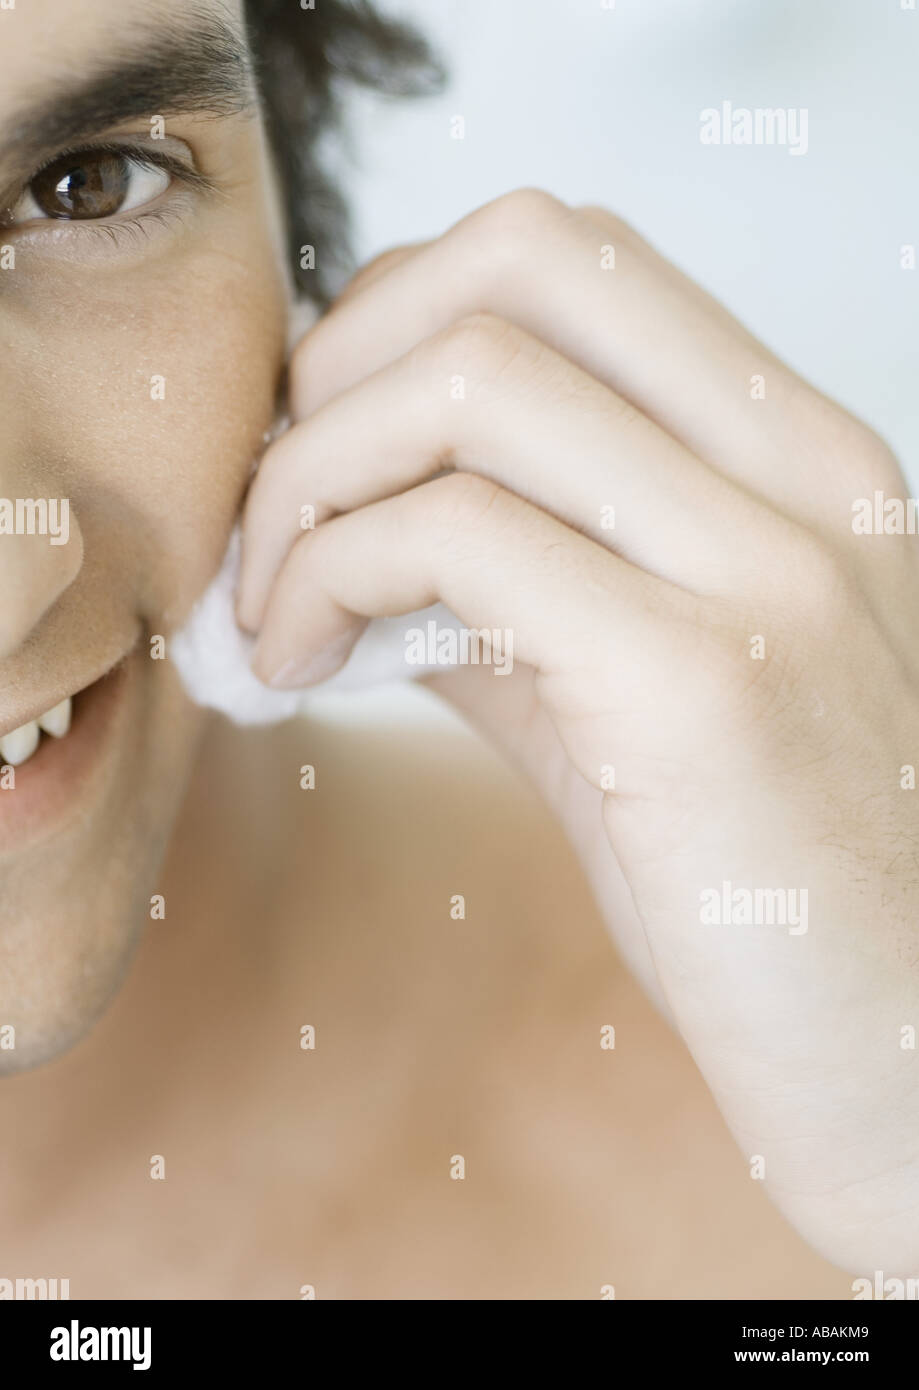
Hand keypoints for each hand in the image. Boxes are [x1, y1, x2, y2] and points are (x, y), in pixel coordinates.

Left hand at [237, 189, 918, 1272]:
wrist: (893, 1049)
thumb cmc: (755, 880)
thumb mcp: (626, 691)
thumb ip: (504, 582)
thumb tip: (334, 516)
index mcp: (802, 458)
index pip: (570, 253)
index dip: (398, 321)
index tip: (324, 455)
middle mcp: (805, 478)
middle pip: (519, 257)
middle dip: (339, 366)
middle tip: (274, 515)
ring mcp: (767, 570)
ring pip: (469, 383)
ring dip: (308, 481)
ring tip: (268, 611)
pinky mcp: (702, 686)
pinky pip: (455, 537)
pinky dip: (324, 578)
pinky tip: (292, 671)